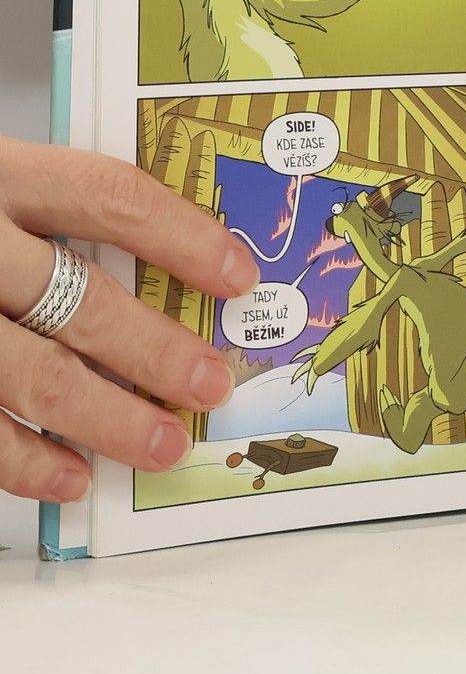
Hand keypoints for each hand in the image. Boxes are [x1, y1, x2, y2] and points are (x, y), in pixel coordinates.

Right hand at [0, 138, 258, 503]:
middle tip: (210, 383)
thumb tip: (160, 270)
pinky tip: (66, 476)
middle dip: (156, 351)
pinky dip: (20, 460)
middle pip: (77, 300)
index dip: (180, 236)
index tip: (236, 275)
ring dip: (104, 419)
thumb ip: (52, 214)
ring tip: (160, 443)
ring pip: (29, 374)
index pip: (106, 197)